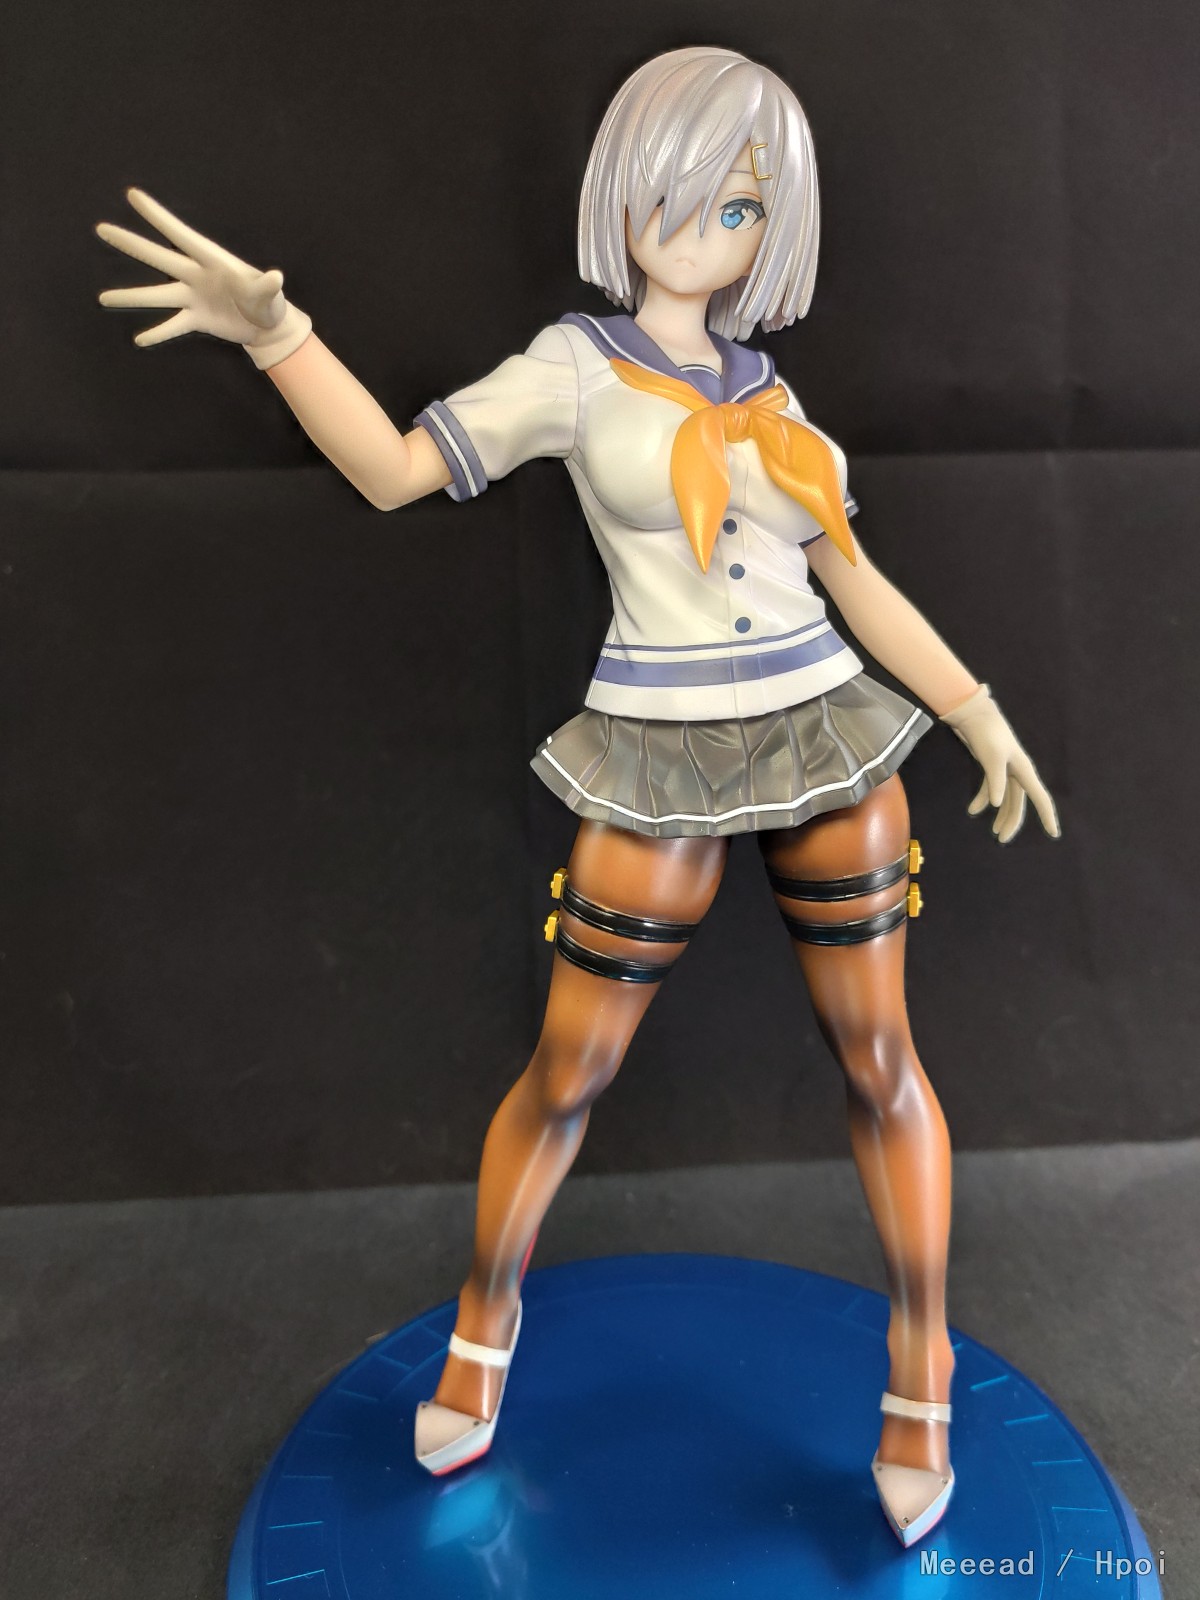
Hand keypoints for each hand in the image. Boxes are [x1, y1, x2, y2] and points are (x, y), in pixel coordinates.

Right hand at [95, 187, 311, 368]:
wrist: (268, 326)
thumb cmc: (270, 303)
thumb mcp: (269, 294)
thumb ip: (265, 287)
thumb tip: (276, 278)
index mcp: (211, 260)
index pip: (180, 235)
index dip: (157, 216)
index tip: (133, 195)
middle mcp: (196, 275)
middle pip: (158, 258)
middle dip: (131, 244)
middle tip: (102, 229)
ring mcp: (193, 297)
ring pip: (156, 296)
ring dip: (131, 297)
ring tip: (103, 298)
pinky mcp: (196, 319)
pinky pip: (173, 326)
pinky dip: (158, 334)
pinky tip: (140, 340)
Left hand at [939, 684, 1059, 842]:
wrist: (973, 715)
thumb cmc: (986, 734)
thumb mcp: (991, 757)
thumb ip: (995, 781)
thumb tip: (997, 804)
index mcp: (1023, 770)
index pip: (1040, 797)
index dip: (1047, 816)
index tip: (1053, 834)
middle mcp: (1017, 772)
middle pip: (1018, 802)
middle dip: (1012, 821)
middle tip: (1002, 839)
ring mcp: (1004, 769)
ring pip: (1005, 798)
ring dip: (999, 814)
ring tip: (993, 832)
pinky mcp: (991, 766)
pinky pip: (990, 788)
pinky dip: (982, 799)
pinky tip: (973, 810)